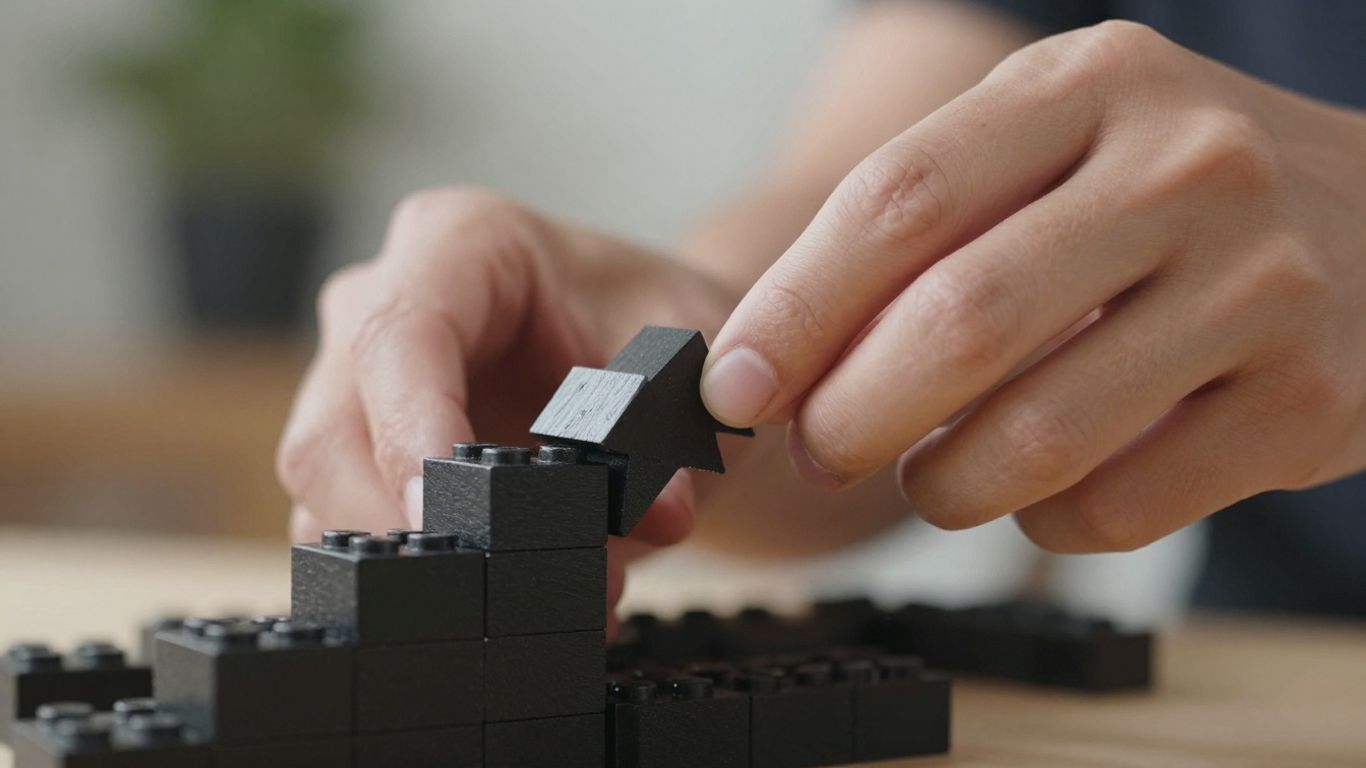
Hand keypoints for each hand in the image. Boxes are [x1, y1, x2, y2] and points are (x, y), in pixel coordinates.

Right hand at [276, 187, 735, 635]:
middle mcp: (380, 306)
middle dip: (403, 530)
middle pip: (331, 432)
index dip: (408, 431)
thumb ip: (675, 423)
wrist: (654, 349)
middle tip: (498, 596)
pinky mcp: (358, 459)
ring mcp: (355, 386)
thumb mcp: (687, 354)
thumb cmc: (657, 327)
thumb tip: (662, 514)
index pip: (400, 336)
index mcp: (458, 244)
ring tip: (531, 610)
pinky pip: (343, 534)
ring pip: (322, 497)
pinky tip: (496, 615)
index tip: (444, 514)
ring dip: (412, 573)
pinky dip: (412, 587)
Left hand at [701, 22, 1365, 552]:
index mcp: (1091, 84)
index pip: (900, 199)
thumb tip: (772, 364)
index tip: (730, 388)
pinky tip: (1043, 488)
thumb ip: (925, 228)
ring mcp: (1262, 285)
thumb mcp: (1058, 145)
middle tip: (818, 451)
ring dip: (942, 486)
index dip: (794, 310)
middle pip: (959, 320)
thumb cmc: (1172, 193)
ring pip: (1037, 435)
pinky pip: (1118, 506)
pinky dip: (1044, 520)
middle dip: (851, 415)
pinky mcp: (1307, 403)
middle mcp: (1186, 166)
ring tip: (929, 479)